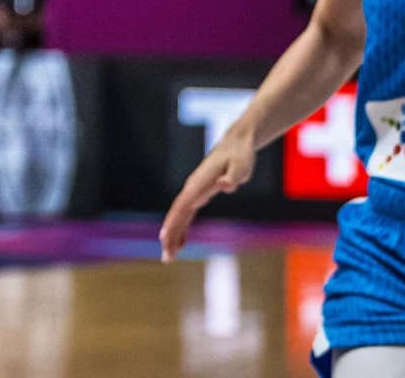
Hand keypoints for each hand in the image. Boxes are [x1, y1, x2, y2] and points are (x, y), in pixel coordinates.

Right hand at [159, 130, 253, 260]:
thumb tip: (225, 185)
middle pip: (177, 214)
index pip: (182, 206)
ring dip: (173, 235)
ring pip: (179, 216)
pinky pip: (187, 214)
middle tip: (167, 258)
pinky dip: (182, 229)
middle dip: (169, 235)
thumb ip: (233, 176)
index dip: (172, 223)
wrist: (236, 145)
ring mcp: (194, 192)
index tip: (164, 239)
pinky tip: (181, 243)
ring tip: (170, 256)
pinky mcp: (200, 194)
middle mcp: (192, 188)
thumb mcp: (240, 165)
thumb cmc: (240, 155)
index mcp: (198, 184)